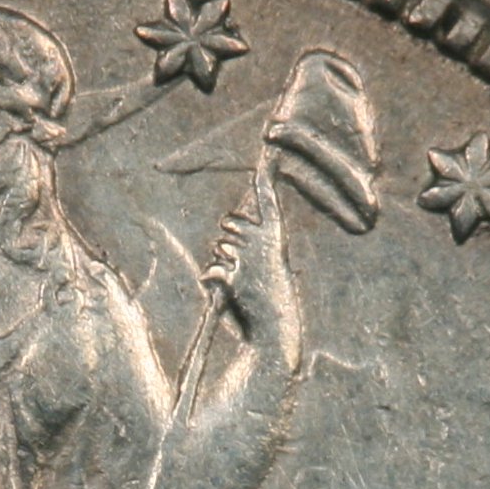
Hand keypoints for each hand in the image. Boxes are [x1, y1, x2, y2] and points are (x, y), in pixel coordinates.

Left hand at [202, 169, 290, 342]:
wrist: (275, 329)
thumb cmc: (272, 301)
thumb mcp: (266, 271)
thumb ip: (247, 253)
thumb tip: (221, 247)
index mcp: (277, 240)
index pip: (269, 204)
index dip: (265, 181)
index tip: (267, 159)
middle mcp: (263, 244)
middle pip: (231, 223)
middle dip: (228, 236)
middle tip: (238, 259)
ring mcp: (247, 260)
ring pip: (220, 248)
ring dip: (223, 263)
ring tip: (241, 284)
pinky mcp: (233, 277)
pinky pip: (212, 271)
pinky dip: (212, 281)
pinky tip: (223, 292)